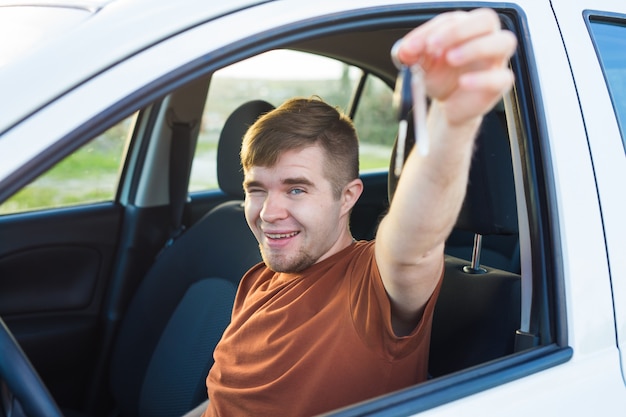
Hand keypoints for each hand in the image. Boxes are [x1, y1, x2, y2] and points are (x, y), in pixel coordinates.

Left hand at [396, 8, 516, 124]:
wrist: (448, 105)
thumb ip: (411, 54)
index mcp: (466, 27)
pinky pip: (502, 77)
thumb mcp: (421, 64)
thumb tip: (404, 50)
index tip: (411, 47)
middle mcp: (486, 38)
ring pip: (504, 42)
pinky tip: (463, 83)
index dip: (430, 31)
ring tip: (451, 59)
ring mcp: (496, 60)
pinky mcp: (499, 84)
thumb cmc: (440, 77)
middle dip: (458, 30)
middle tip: (433, 46)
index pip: (453, 19)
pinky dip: (482, 79)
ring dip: (476, 47)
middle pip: (486, 20)